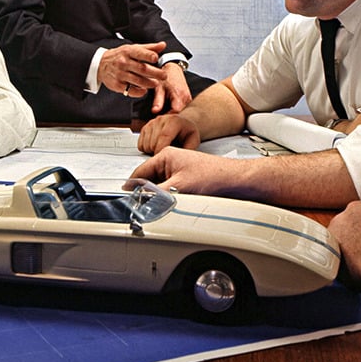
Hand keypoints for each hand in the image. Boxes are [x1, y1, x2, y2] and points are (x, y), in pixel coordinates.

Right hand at [98, 41, 167, 97]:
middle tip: (164, 75)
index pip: (139, 53)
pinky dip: (139, 92)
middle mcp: (123, 62)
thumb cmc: (121, 56)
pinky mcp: (117, 85)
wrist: (100, 64)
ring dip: (149, 83)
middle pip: (142, 69)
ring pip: (137, 80)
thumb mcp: (133, 48)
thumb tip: (163, 45)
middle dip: (155, 73)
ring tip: (156, 83)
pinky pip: (130, 90)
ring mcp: (119, 74)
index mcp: (128, 51)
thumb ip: (149, 48)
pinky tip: (144, 90)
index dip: (148, 55)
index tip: (156, 58)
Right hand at [127, 146, 249, 197]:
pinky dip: (168, 196)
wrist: (233, 179)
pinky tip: (174, 202)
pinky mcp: (185, 177)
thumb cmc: (213, 175)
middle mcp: (170, 159)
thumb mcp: (179, 187)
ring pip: (159, 185)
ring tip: (163, 204)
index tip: (126, 199)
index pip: (139, 172)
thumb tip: (141, 200)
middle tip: (145, 207)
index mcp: (165, 155)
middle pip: (148, 179)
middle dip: (147, 192)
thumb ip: (156, 194)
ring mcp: (178, 168)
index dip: (131, 187)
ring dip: (158, 195)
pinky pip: (169, 188)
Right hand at [137, 112, 200, 153]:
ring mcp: (151, 123)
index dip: (162, 150)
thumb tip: (179, 159)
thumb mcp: (194, 141)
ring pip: (145, 145)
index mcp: (174, 121)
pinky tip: (156, 147)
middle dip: (158, 153)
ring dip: (152, 152)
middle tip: (167, 155)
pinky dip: (146, 150)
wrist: (182, 124)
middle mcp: (161, 120)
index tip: (163, 159)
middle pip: (153, 143)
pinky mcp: (145, 128)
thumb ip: (187, 149)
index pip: (164, 136)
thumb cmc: (187, 133)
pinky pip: (140, 145)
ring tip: (163, 150)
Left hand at [150, 61, 191, 114]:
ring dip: (174, 114)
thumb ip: (158, 101)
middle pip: (180, 114)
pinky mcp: (189, 100)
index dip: (168, 117)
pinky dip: (177, 111)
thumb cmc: (165, 78)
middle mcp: (186, 98)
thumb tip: (154, 112)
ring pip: (182, 112)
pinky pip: (183, 109)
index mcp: (179, 96)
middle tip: (161, 118)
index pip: (176, 113)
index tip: (160, 119)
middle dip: (170, 117)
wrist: (173, 69)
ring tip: (164, 114)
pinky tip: (169, 110)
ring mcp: (189, 99)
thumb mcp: (159, 88)